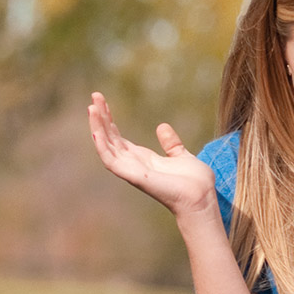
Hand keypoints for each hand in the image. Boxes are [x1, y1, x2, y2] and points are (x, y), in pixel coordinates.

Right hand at [87, 92, 217, 218]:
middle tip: (95, 96)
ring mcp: (131, 171)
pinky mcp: (133, 176)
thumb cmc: (194, 183)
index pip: (119, 138)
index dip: (110, 121)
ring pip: (106, 147)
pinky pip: (111, 160)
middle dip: (101, 118)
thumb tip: (162, 127)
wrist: (201, 198)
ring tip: (92, 106)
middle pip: (110, 138)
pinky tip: (96, 129)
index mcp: (143, 160)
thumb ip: (171, 144)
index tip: (102, 103)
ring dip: (97, 127)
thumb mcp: (181, 156)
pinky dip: (102, 145)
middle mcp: (134, 165)